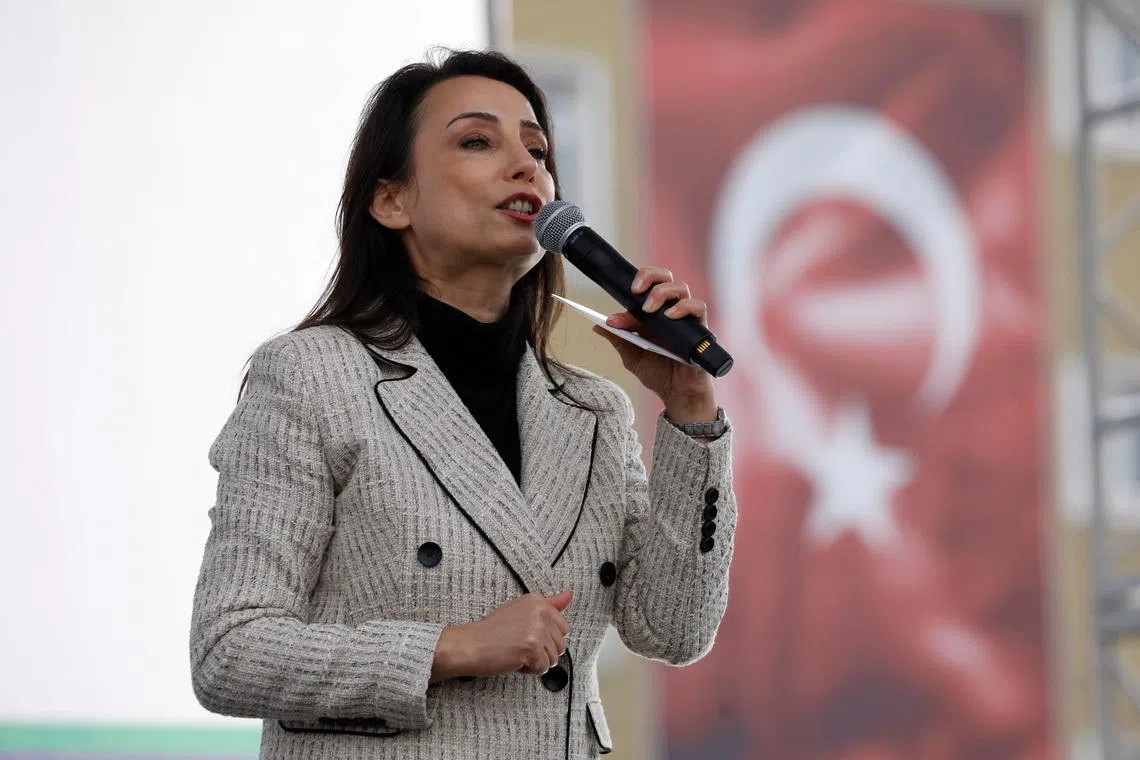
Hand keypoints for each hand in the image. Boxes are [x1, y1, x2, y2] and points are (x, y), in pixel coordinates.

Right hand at [430, 589, 571, 681]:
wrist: (470, 645)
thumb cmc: (491, 632)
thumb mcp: (521, 611)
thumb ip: (548, 605)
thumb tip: (569, 595)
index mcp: (538, 601)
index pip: (563, 628)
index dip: (546, 639)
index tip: (527, 636)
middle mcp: (540, 612)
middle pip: (560, 645)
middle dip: (543, 652)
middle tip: (520, 646)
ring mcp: (536, 629)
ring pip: (553, 658)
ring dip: (535, 662)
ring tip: (516, 652)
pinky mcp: (532, 648)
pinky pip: (543, 669)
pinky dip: (529, 670)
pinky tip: (514, 660)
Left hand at [593, 266, 717, 421]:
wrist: (677, 394)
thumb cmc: (658, 374)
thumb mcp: (632, 356)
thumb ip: (618, 339)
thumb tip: (597, 325)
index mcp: (652, 313)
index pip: (643, 288)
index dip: (630, 291)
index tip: (617, 311)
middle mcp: (670, 310)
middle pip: (665, 277)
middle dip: (649, 276)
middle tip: (636, 290)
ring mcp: (686, 317)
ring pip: (680, 288)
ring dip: (662, 293)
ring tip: (649, 309)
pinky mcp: (700, 328)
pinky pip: (698, 307)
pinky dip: (684, 308)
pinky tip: (670, 316)